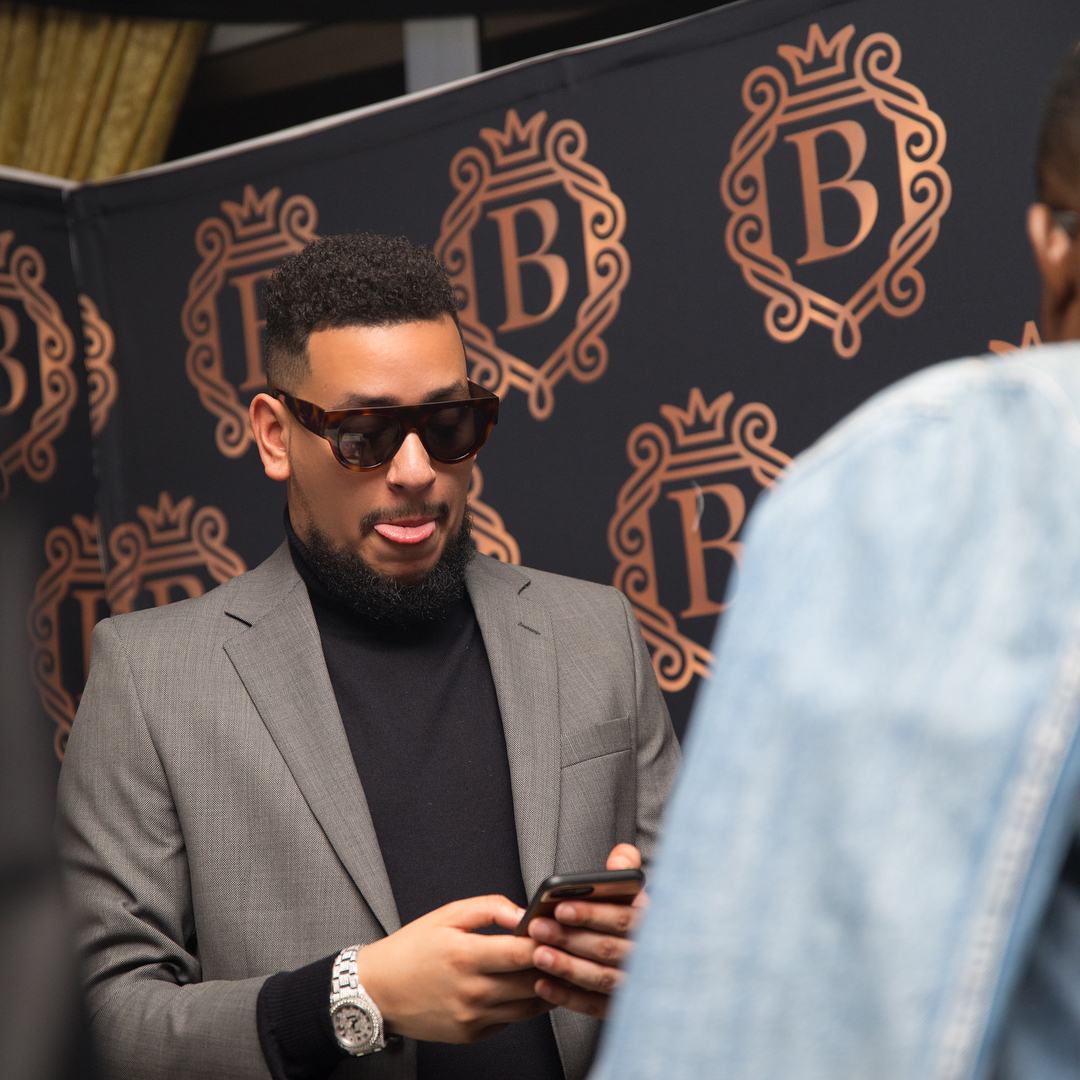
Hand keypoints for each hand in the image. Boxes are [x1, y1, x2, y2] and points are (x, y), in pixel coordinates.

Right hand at [355, 894, 552, 1042]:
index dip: (547, 942)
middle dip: (554, 965)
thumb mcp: (446, 915)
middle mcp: (471, 991)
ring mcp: (472, 1017)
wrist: (377, 991)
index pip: (521, 953)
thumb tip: (522, 912)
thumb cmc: (411, 949)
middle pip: (531, 981)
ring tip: (554, 968)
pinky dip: (523, 1005)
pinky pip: (510, 1020)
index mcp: (464, 955)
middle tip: (567, 950)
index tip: (560, 931)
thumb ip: (489, 907)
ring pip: (528, 1007)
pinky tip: (525, 988)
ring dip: (546, 988)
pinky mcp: (471, 1034)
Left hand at [528, 843, 645, 1017]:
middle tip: (537, 928)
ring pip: (600, 978)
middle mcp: (647, 958)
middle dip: (570, 938)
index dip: (592, 913)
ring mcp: (636, 987)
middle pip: (608, 949)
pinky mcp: (621, 1009)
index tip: (560, 907)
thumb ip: (627, 872)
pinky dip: (567, 997)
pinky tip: (543, 985)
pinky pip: (595, 1006)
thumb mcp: (637, 895)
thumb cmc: (635, 922)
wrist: (659, 970)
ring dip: (566, 967)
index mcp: (652, 925)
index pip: (624, 920)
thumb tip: (621, 857)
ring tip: (538, 955)